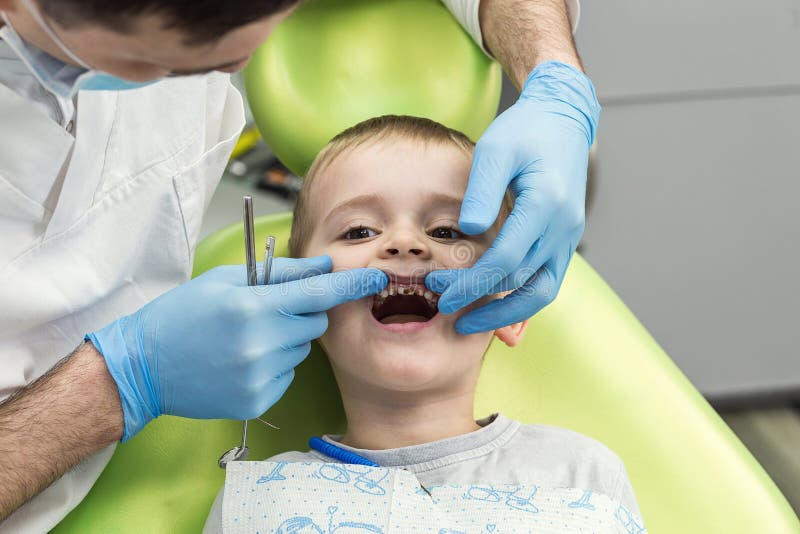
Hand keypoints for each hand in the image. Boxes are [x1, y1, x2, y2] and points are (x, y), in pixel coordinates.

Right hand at [87, 256, 385, 440]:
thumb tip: (324, 266)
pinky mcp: (258, 402)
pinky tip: (241, 362)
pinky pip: (287, 375)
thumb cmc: (182, 314)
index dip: (352, 285)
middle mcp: (262, 345)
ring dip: (286, 340)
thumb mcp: (226, 280)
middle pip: (315, 323)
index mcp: (253, 308)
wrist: (142, 366)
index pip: (319, 294)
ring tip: (246, 339)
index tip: (377, 278)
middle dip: (303, 312)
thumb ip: (282, 273)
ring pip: (301, 350)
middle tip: (269, 310)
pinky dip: (274, 366)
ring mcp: (260, 378)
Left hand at [426, 61, 599, 333]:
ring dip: (506, 315)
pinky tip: (497, 314)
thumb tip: (469, 231)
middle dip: (479, 300)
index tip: (439, 291)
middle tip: (441, 306)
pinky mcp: (565, 241)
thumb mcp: (496, 148)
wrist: (564, 120)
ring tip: (469, 325)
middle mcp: (563, 227)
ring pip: (542, 292)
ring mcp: (568, 237)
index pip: (506, 259)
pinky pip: (547, 282)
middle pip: (520, 282)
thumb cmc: (525, 131)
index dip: (471, 282)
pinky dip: (523, 303)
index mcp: (546, 204)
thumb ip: (482, 190)